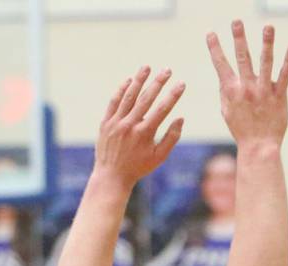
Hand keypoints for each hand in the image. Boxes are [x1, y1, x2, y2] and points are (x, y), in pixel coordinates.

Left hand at [94, 66, 184, 188]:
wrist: (112, 175)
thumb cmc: (139, 167)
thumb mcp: (159, 156)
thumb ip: (171, 137)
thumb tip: (181, 118)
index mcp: (145, 134)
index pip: (162, 109)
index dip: (173, 95)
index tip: (181, 84)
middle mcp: (130, 125)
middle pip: (146, 98)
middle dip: (158, 82)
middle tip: (168, 70)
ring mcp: (116, 122)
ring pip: (129, 96)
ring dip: (139, 80)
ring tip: (147, 67)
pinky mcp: (106, 122)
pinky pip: (114, 102)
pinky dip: (122, 90)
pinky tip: (130, 80)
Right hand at [207, 21, 287, 148]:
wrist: (259, 146)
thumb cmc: (241, 129)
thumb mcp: (226, 111)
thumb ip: (225, 92)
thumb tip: (224, 77)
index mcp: (232, 91)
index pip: (221, 65)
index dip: (215, 48)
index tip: (211, 33)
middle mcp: (247, 88)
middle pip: (242, 58)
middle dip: (239, 38)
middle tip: (236, 21)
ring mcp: (264, 91)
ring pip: (265, 63)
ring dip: (267, 43)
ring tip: (268, 27)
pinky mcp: (279, 97)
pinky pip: (284, 76)